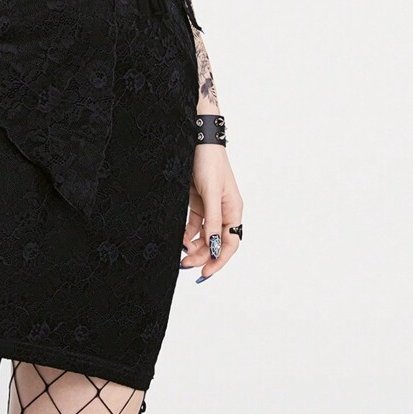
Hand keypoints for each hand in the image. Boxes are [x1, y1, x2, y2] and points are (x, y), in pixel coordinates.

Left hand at [180, 143, 242, 281]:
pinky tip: (179, 241)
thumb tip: (214, 246)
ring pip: (204, 235)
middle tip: (186, 265)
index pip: (230, 243)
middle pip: (215, 242)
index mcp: (233, 210)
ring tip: (181, 257)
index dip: (219, 260)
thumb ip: (213, 220)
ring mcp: (210, 207)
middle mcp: (223, 211)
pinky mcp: (197, 202)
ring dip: (194, 247)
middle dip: (203, 255)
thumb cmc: (209, 162)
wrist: (196, 140)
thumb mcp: (211, 192)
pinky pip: (193, 225)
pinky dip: (187, 234)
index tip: (206, 272)